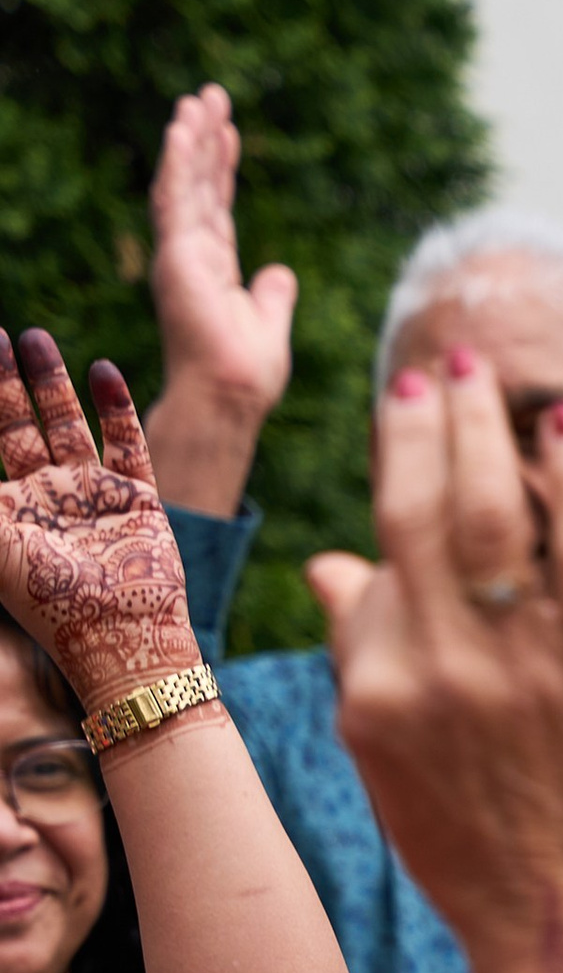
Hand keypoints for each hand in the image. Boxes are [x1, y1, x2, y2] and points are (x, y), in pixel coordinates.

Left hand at [0, 331, 194, 708]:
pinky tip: (103, 369)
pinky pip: (126, 443)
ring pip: (72, 425)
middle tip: (4, 336)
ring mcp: (96, 496)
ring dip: (55, 382)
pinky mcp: (139, 499)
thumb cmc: (48, 598)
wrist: (120, 636)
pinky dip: (115, 407)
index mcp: (14, 510)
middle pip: (26, 425)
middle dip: (13, 381)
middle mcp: (53, 497)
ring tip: (36, 338)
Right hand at [142, 85, 297, 514]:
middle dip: (205, 140)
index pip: (217, 204)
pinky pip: (175, 199)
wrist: (232, 394)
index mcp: (214, 266)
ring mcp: (181, 253)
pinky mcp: (176, 256)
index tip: (229, 128)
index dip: (222, 165)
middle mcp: (192, 254)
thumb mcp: (269, 322)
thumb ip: (272, 295)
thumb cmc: (248, 372)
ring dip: (189, 141)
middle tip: (210, 95)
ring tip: (196, 100)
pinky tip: (182, 129)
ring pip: (183, 184)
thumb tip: (281, 273)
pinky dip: (178, 163)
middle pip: (199, 185)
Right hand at [307, 358, 562, 972]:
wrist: (552, 912)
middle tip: (439, 368)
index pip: (383, 555)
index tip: (404, 413)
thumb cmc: (465, 836)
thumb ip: (358, 652)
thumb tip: (332, 562)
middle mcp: (439, 664)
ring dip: (488, 430)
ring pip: (497, 517)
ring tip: (487, 377)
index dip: (401, 477)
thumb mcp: (382, 752)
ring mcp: (518, 664)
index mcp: (376, 683)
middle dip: (430, 424)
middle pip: (426, 511)